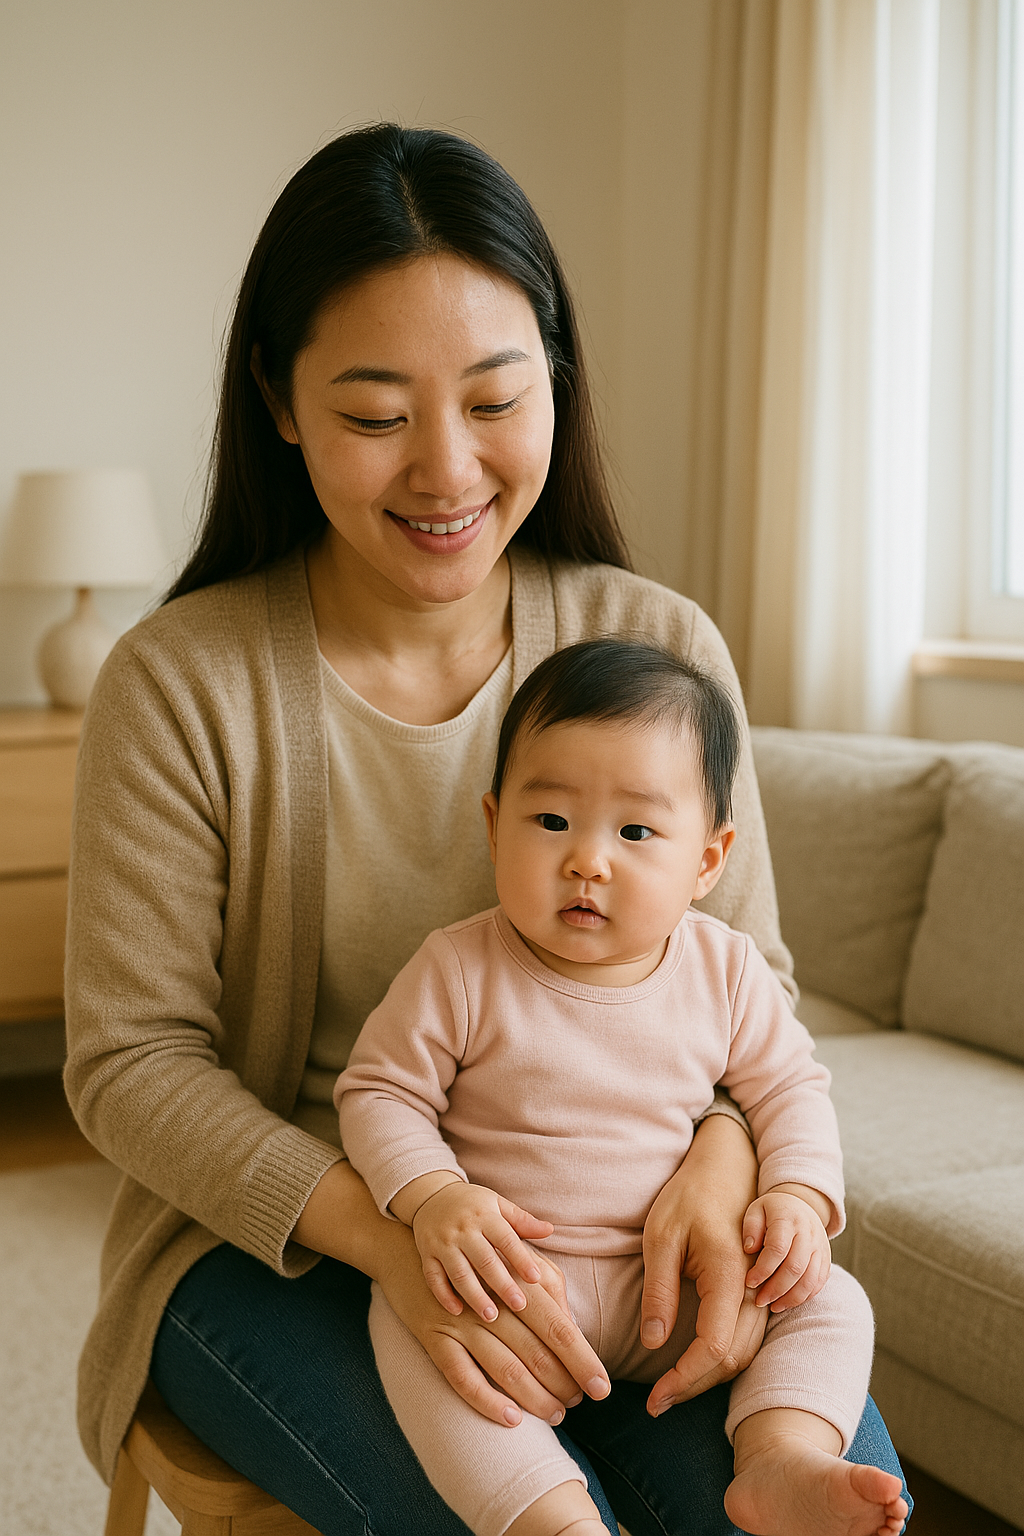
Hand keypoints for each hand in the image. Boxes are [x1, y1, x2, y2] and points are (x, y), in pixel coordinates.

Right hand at [377, 1221, 610, 1427]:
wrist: (403, 1249)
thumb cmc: (471, 1256)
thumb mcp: (512, 1257)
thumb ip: (547, 1285)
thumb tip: (573, 1321)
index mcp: (514, 1279)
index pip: (558, 1326)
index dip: (583, 1359)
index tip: (603, 1387)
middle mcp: (490, 1301)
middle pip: (536, 1351)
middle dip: (563, 1384)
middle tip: (580, 1403)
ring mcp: (460, 1321)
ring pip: (505, 1368)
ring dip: (534, 1397)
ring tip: (555, 1415)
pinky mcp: (434, 1336)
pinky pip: (461, 1376)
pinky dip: (487, 1400)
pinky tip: (511, 1419)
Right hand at [411, 1180, 555, 1320]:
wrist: (431, 1196)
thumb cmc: (473, 1205)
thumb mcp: (497, 1204)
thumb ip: (522, 1220)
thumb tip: (550, 1230)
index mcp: (484, 1215)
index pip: (506, 1239)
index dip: (521, 1259)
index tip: (536, 1279)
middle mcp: (463, 1229)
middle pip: (484, 1260)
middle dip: (502, 1284)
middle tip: (519, 1305)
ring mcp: (442, 1242)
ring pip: (459, 1273)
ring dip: (475, 1296)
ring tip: (491, 1317)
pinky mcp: (426, 1254)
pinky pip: (433, 1277)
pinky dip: (444, 1295)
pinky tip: (457, 1312)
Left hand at [640, 1113, 767, 1414]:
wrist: (726, 1167)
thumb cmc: (688, 1196)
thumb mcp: (661, 1236)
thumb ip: (660, 1290)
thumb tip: (654, 1342)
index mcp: (729, 1273)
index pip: (713, 1346)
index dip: (684, 1378)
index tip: (656, 1398)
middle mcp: (753, 1287)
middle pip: (732, 1358)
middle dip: (694, 1386)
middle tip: (656, 1403)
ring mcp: (760, 1289)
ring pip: (744, 1352)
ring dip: (708, 1377)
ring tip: (669, 1391)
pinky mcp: (757, 1290)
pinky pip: (747, 1337)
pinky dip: (722, 1360)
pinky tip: (693, 1365)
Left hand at [742, 1185, 830, 1311]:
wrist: (800, 1204)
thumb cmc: (771, 1211)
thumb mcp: (756, 1210)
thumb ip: (751, 1227)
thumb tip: (749, 1249)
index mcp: (788, 1218)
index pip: (778, 1248)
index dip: (763, 1269)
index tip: (749, 1282)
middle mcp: (808, 1233)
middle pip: (795, 1267)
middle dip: (776, 1289)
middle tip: (759, 1301)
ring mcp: (820, 1247)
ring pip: (810, 1279)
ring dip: (790, 1298)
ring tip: (772, 1306)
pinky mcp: (826, 1259)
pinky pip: (819, 1283)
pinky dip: (804, 1296)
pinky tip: (787, 1302)